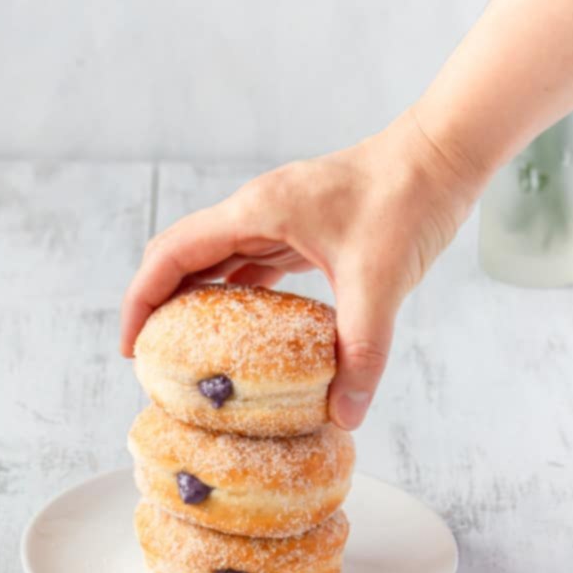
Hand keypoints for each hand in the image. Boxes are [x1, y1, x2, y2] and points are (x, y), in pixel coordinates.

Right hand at [120, 109, 481, 428]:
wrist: (441, 157)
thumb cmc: (407, 199)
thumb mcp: (381, 282)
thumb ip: (363, 351)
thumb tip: (345, 415)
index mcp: (256, 212)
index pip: (172, 254)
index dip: (141, 300)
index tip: (131, 348)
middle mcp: (256, 212)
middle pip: (181, 258)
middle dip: (158, 305)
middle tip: (153, 359)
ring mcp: (276, 220)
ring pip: (213, 263)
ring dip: (194, 303)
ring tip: (187, 354)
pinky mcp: (298, 232)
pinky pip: (250, 267)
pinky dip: (236, 299)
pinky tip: (242, 336)